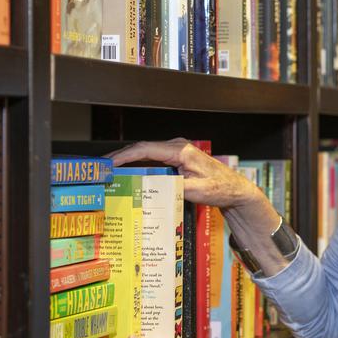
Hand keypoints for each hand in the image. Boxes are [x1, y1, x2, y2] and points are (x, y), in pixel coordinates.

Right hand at [106, 138, 263, 209]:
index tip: (108, 163)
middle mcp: (177, 146)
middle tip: (101, 169)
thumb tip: (153, 188)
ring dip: (128, 162)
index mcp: (181, 151)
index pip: (146, 149)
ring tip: (109, 173)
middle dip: (120, 158)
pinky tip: (128, 175)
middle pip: (142, 149)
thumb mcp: (197, 191)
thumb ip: (175, 188)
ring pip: (146, 154)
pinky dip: (139, 166)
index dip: (124, 155)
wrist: (235, 189)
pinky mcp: (177, 158)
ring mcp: (177, 151)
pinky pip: (153, 159)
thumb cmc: (220, 188)